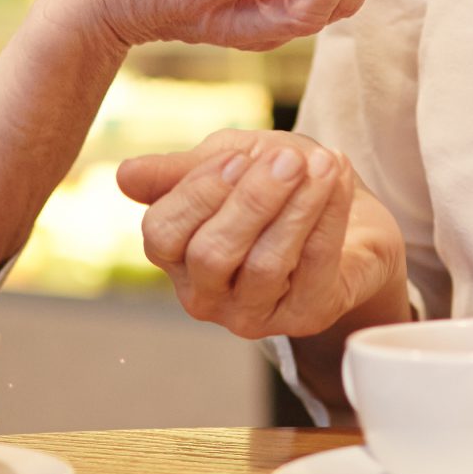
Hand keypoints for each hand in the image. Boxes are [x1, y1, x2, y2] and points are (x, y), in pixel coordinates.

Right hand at [117, 129, 403, 338]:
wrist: (347, 211)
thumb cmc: (278, 183)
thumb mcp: (229, 159)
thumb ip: (181, 169)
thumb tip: (125, 176)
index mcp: (175, 255)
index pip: (163, 234)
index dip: (197, 194)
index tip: (238, 156)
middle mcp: (205, 294)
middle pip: (212, 255)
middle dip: (252, 201)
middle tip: (288, 159)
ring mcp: (254, 313)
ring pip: (265, 265)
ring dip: (297, 208)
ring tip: (322, 162)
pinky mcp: (305, 317)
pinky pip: (315, 269)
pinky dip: (328, 218)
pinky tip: (336, 181)